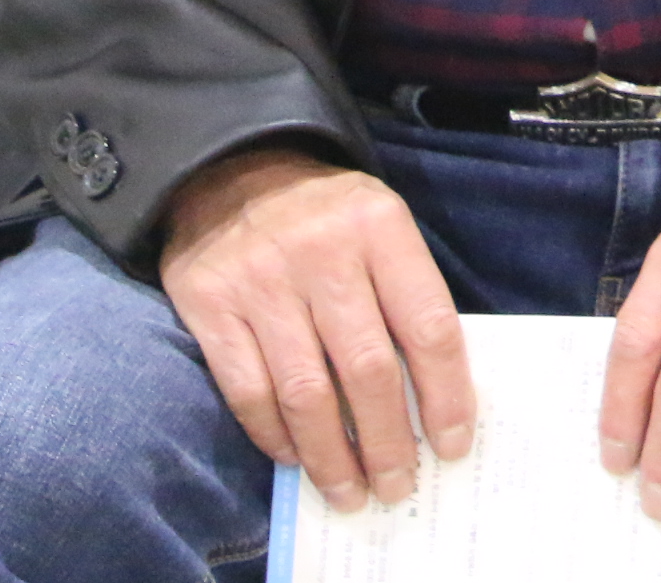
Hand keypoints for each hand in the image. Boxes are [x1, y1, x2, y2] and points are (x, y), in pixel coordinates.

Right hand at [159, 146, 475, 513]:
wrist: (232, 169)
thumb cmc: (327, 214)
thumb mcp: (382, 225)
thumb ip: (406, 294)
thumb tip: (434, 395)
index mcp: (382, 228)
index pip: (428, 326)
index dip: (445, 395)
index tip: (452, 445)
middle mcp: (323, 253)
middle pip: (368, 369)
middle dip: (388, 441)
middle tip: (397, 486)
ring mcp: (262, 280)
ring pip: (306, 391)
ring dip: (332, 454)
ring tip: (350, 491)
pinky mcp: (208, 304)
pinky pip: (248, 390)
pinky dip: (274, 434)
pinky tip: (296, 456)